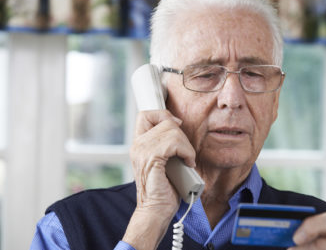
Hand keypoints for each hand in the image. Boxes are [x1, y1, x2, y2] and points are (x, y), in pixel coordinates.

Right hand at [123, 110, 195, 249]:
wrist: (156, 211)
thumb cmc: (163, 189)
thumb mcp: (165, 160)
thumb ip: (166, 143)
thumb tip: (178, 125)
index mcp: (139, 144)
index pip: (146, 114)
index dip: (164, 115)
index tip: (177, 128)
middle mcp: (138, 145)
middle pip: (165, 120)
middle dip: (182, 135)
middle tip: (185, 153)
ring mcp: (142, 151)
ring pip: (172, 130)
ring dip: (186, 145)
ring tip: (187, 160)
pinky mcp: (151, 159)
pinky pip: (174, 143)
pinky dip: (187, 152)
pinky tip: (188, 163)